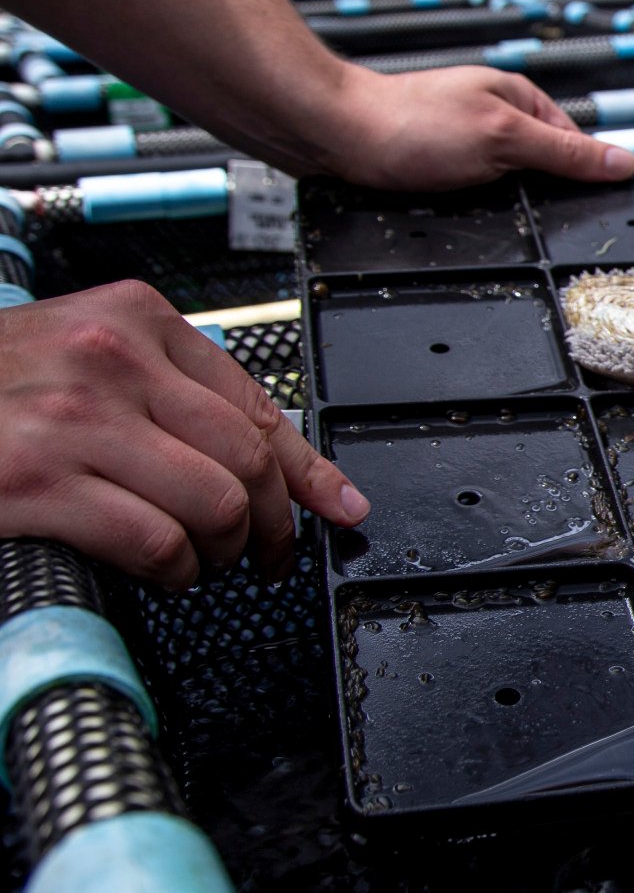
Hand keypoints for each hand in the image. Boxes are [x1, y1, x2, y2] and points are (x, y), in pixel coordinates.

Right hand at [0, 281, 368, 588]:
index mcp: (134, 320)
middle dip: (271, 525)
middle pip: (249, 459)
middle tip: (263, 556)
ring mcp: (73, 419)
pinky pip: (157, 541)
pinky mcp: (35, 480)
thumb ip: (170, 393)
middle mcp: (111, 360)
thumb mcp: (82, 356)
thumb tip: (274, 460)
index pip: (260, 403)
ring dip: (223, 553)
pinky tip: (163, 572)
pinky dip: (177, 572)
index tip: (337, 507)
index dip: (310, 472)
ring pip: (215, 504)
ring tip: (205, 564)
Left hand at [317, 64, 633, 191]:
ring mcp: (466, 140)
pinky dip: (471, 205)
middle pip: (543, 167)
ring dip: (501, 203)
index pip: (575, 143)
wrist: (333, 135)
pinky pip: (474, 192)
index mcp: (519, 99)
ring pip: (507, 184)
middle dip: (538, 193)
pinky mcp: (438, 162)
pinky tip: (458, 209)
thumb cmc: (407, 124)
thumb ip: (564, 152)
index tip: (595, 205)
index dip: (584, 175)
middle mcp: (494, 116)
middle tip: (526, 209)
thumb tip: (621, 160)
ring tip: (482, 205)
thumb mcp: (504, 139)